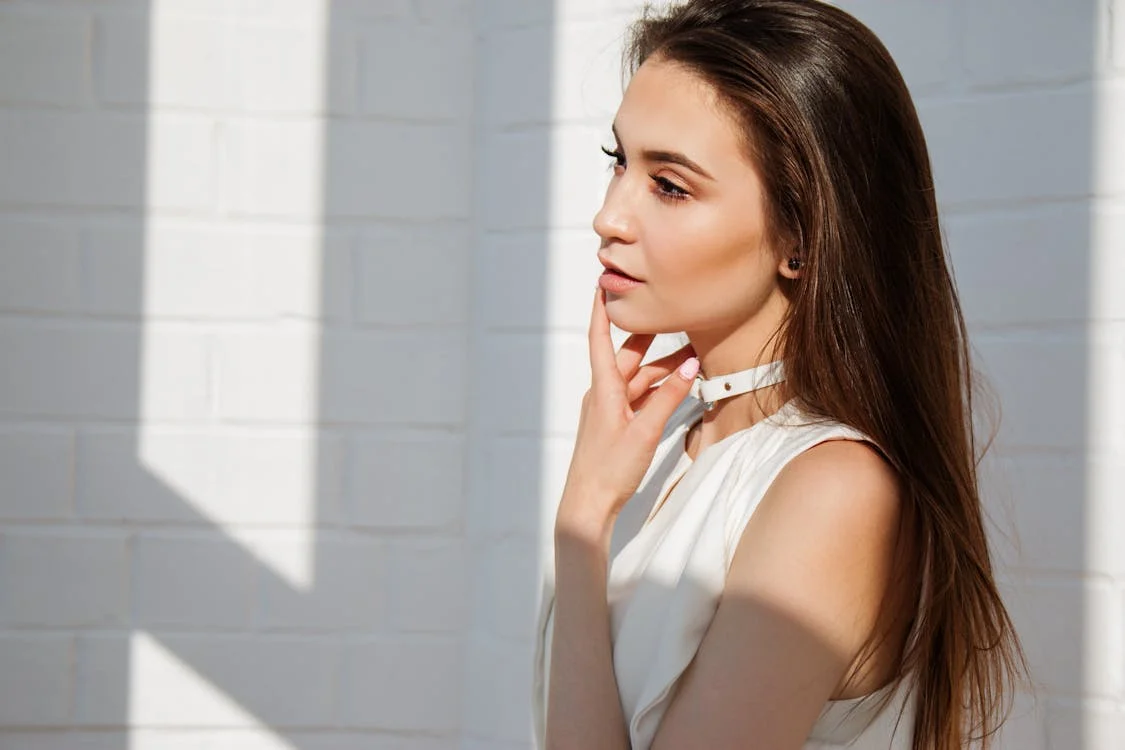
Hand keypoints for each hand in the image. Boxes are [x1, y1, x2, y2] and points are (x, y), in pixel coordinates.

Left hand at [556, 288, 699, 541]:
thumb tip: (690, 366)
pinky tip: (679, 388)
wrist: (589, 504)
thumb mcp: (645, 431)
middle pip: (628, 356)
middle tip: (673, 314)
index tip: (604, 283)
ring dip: (663, 368)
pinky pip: (639, 397)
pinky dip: (658, 390)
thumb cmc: (609, 470)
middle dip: (652, 337)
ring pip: (638, 378)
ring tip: (693, 355)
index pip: (600, 338)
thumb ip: (670, 397)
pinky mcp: (616, 424)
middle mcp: (603, 394)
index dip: (602, 310)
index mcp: (604, 389)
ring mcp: (609, 409)